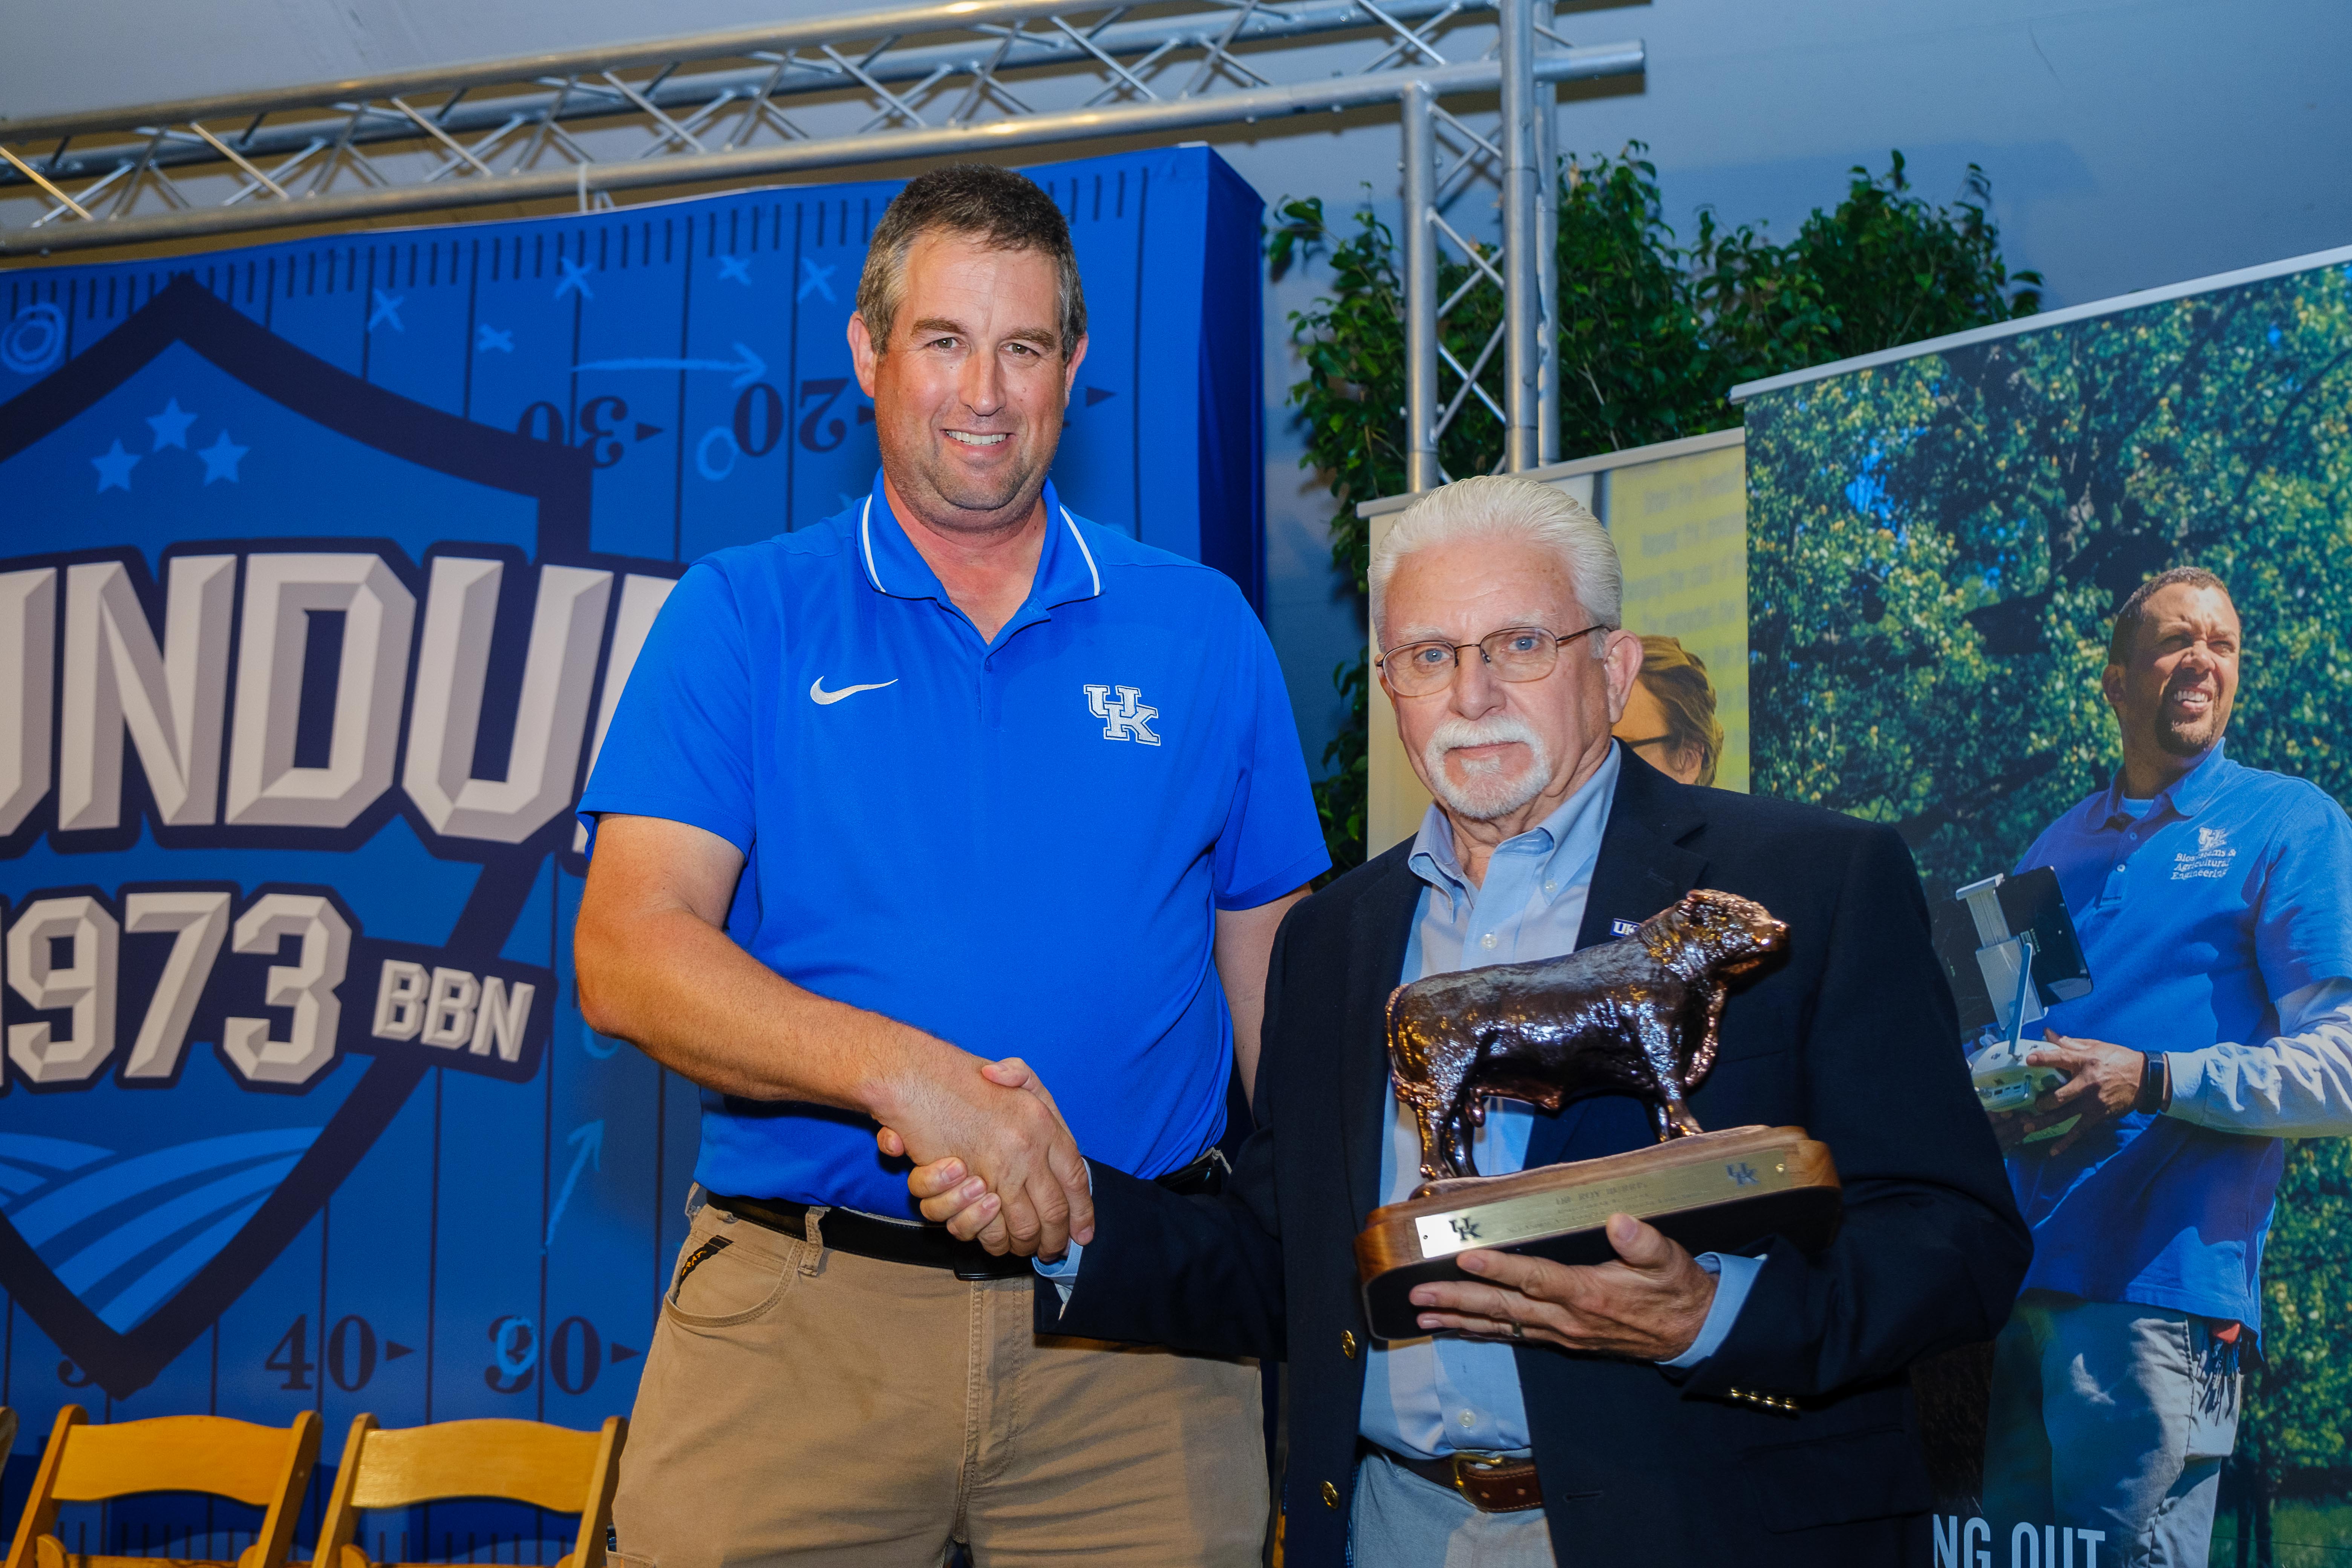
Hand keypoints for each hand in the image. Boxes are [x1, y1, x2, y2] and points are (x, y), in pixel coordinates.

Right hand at [869, 1054, 1091, 1256]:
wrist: (918, 1081)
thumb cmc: (963, 1079)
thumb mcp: (1011, 1071)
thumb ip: (1030, 1083)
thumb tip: (1037, 1114)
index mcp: (1044, 1125)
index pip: (1077, 1177)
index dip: (1083, 1211)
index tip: (1084, 1233)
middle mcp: (1027, 1151)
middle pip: (1054, 1211)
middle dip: (1056, 1239)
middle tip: (1054, 1250)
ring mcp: (999, 1173)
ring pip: (1024, 1227)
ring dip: (1026, 1245)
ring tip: (1029, 1250)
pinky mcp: (970, 1190)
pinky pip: (990, 1230)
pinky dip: (995, 1241)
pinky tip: (999, 1241)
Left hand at [1406, 1214, 1718, 1361]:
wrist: (1691, 1331)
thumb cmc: (1676, 1289)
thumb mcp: (1669, 1260)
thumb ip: (1644, 1243)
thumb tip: (1621, 1222)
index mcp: (1589, 1293)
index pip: (1536, 1279)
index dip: (1500, 1268)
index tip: (1465, 1257)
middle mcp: (1567, 1318)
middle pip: (1504, 1309)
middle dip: (1458, 1300)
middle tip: (1418, 1295)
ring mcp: (1561, 1333)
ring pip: (1502, 1327)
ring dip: (1460, 1320)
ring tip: (1422, 1315)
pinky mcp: (1561, 1339)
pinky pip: (1513, 1336)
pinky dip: (1481, 1331)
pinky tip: (1457, 1327)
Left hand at [1993, 1029, 2142, 1156]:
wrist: (2146, 1079)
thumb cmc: (2118, 1060)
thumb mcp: (2096, 1046)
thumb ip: (2069, 1042)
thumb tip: (2047, 1033)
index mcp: (2085, 1062)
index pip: (2060, 1059)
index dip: (2043, 1059)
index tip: (2029, 1060)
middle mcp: (2087, 1084)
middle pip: (2059, 1095)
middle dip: (2042, 1102)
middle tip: (2028, 1104)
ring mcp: (2092, 1103)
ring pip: (2064, 1115)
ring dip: (2044, 1122)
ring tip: (2026, 1127)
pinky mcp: (2098, 1116)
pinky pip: (2079, 1131)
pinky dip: (2066, 1142)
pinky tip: (2053, 1151)